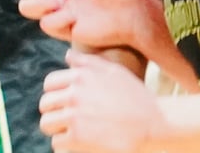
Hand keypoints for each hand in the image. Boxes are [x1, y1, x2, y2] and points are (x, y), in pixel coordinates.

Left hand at [39, 50, 161, 152]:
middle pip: (45, 105)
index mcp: (79, 77)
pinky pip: (57, 143)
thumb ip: (87, 62)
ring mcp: (74, 117)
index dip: (55, 93)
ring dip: (58, 129)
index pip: (49, 84)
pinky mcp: (77, 139)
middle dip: (54, 112)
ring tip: (71, 131)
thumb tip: (67, 55)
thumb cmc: (137, 97)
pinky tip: (79, 143)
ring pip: (47, 125)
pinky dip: (66, 145)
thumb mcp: (114, 71)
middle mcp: (73, 95)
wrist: (154, 125)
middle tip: (67, 119)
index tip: (65, 102)